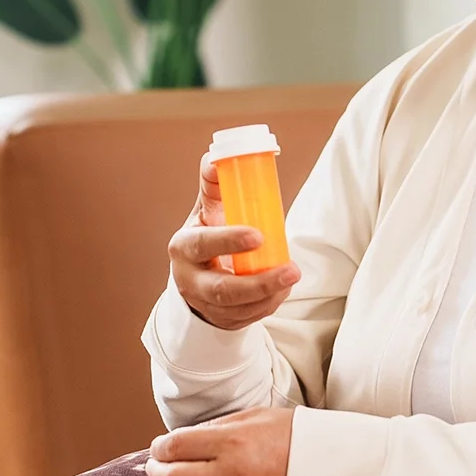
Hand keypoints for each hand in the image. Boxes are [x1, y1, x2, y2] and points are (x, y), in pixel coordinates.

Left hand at [146, 407, 293, 475]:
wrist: (330, 464)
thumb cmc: (291, 435)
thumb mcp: (253, 417)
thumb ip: (215, 428)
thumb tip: (181, 440)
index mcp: (232, 442)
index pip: (175, 446)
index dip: (158, 447)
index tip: (158, 447)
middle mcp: (231, 473)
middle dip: (155, 471)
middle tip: (155, 466)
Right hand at [169, 153, 299, 331]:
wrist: (196, 274)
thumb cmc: (207, 233)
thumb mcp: (207, 208)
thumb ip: (214, 183)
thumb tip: (217, 156)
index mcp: (183, 247)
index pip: (202, 245)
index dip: (228, 241)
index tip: (258, 235)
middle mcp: (189, 279)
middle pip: (222, 290)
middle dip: (259, 283)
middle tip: (291, 269)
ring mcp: (205, 304)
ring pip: (239, 308)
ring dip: (270, 294)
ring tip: (292, 275)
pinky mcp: (221, 319)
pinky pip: (248, 317)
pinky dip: (269, 304)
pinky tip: (283, 289)